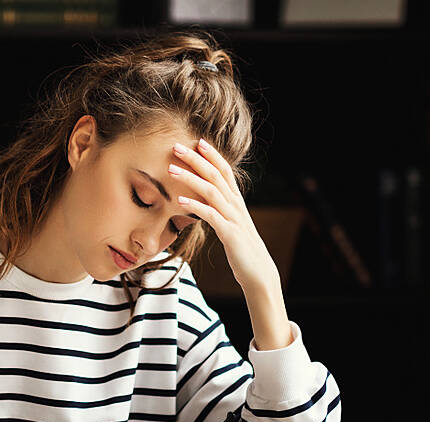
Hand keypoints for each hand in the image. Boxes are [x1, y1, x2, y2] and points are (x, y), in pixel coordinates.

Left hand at [169, 138, 280, 293]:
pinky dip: (195, 206)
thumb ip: (220, 210)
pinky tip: (179, 200)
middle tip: (176, 146)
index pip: (225, 171)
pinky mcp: (230, 234)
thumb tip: (204, 201)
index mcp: (236, 202)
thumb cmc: (242, 249)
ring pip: (212, 191)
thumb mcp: (230, 225)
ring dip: (190, 178)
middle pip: (216, 175)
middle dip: (196, 159)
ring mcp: (234, 219)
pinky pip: (211, 216)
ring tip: (170, 169)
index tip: (197, 140)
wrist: (258, 273)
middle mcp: (236, 206)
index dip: (212, 154)